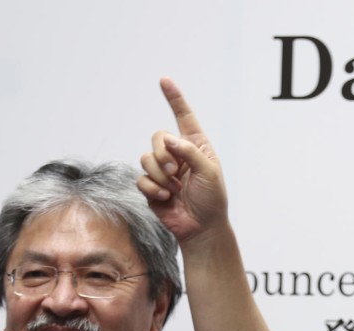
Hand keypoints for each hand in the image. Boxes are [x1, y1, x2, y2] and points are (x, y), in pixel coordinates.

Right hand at [137, 77, 228, 243]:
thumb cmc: (212, 200)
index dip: (174, 99)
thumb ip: (189, 152)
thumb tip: (168, 139)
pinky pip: (141, 178)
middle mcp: (178, 155)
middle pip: (157, 137)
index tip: (164, 80)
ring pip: (145, 158)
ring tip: (172, 188)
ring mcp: (163, 171)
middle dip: (163, 155)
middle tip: (175, 173)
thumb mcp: (209, 173)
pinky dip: (151, 188)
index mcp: (196, 147)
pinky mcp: (152, 186)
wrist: (202, 228)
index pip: (184, 118)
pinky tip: (164, 198)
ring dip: (158, 174)